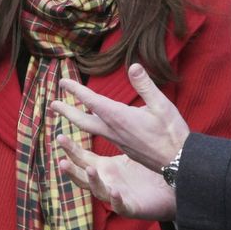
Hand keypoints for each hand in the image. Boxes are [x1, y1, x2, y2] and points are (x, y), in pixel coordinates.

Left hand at [51, 63, 189, 170]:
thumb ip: (145, 86)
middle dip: (67, 111)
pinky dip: (92, 128)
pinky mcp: (124, 148)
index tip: (62, 82)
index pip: (91, 101)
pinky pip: (102, 135)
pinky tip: (95, 125)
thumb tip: (133, 66)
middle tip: (52, 104)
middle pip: (83, 120)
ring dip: (76, 119)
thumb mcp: (161, 105)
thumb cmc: (171, 133)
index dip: (76, 91)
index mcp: (119, 117)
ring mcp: (117, 141)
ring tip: (67, 113)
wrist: (178, 162)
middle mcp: (113, 130)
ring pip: (91, 129)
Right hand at [57, 139, 175, 221]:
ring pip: (99, 191)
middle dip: (72, 170)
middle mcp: (106, 182)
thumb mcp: (129, 148)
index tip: (59, 136)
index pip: (81, 158)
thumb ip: (116, 132)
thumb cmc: (147, 171)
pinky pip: (121, 205)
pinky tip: (115, 191)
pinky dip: (116, 200)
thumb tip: (106, 108)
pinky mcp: (131, 207)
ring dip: (93, 182)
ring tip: (89, 170)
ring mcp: (116, 196)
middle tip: (62, 161)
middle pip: (82, 177)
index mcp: (104, 168)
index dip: (70, 150)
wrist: (169, 191)